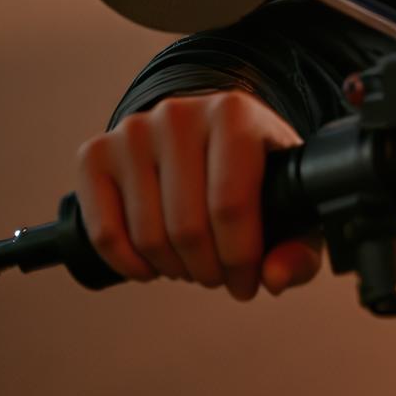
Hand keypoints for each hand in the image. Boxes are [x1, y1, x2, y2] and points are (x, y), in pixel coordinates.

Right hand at [74, 89, 324, 300]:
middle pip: (187, 225)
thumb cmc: (253, 172)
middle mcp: (179, 114)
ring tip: (192, 265)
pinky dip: (129, 264)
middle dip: (207, 269)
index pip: (230, 205)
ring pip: (147, 234)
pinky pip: (104, 232)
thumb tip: (275, 278)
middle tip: (219, 276)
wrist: (207, 135)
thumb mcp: (291, 202)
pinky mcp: (96, 154)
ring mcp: (132, 132)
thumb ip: (299, 246)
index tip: (248, 282)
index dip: (239, 259)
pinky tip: (152, 266)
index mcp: (234, 113)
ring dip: (172, 268)